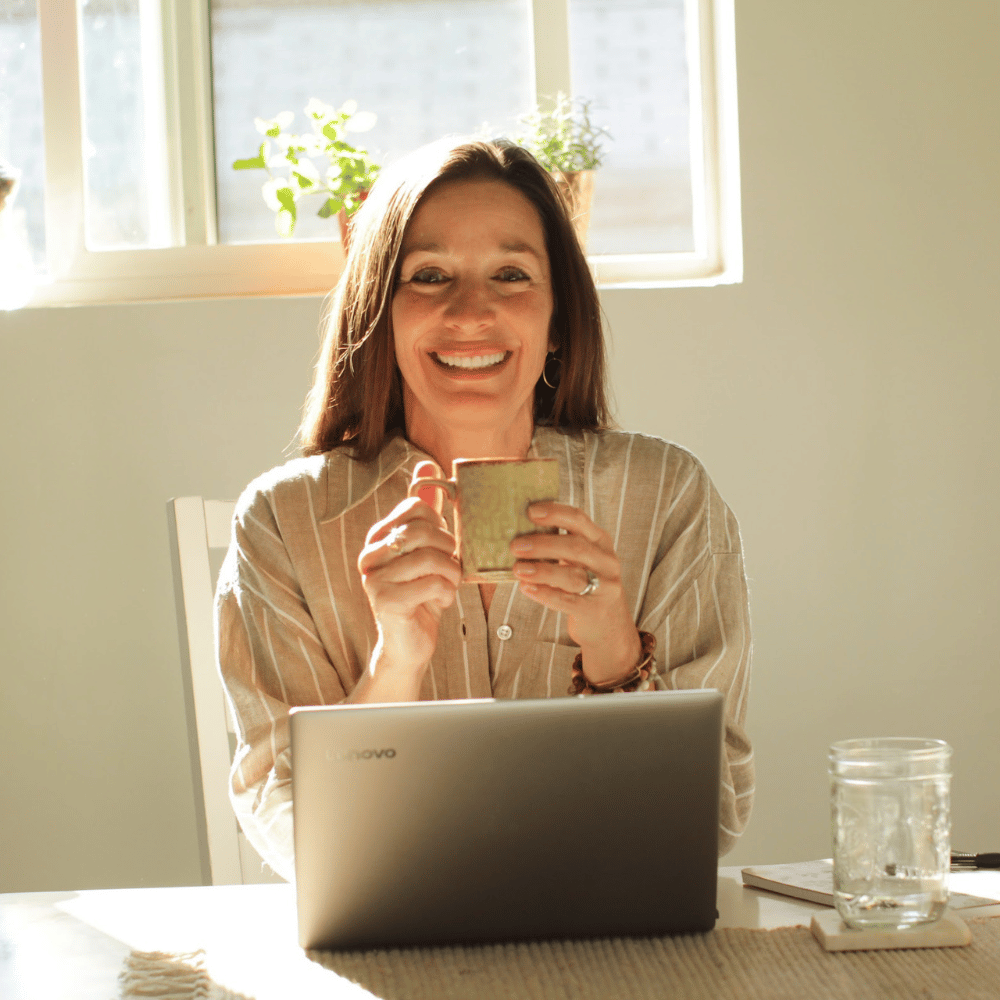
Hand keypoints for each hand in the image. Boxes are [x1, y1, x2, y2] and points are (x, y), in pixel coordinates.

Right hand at [356, 461, 460, 695]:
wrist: (409, 644)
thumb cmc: (420, 594)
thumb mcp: (426, 550)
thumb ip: (425, 511)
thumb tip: (426, 464)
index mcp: (378, 536)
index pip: (417, 509)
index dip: (441, 526)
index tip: (443, 547)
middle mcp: (370, 554)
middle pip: (424, 532)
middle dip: (449, 551)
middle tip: (451, 570)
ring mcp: (374, 578)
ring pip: (432, 558)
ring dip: (451, 576)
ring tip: (447, 587)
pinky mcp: (386, 601)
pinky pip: (432, 584)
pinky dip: (446, 594)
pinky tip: (439, 603)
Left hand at [510, 502, 641, 684]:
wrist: (609, 626)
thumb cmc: (587, 584)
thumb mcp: (581, 559)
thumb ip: (560, 544)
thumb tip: (520, 532)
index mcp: (600, 541)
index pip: (579, 519)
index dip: (555, 513)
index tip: (530, 511)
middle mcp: (606, 561)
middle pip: (575, 547)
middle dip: (543, 544)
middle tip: (516, 546)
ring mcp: (605, 586)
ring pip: (572, 575)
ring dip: (542, 571)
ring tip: (518, 569)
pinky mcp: (595, 609)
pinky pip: (568, 601)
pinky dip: (545, 594)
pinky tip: (527, 588)